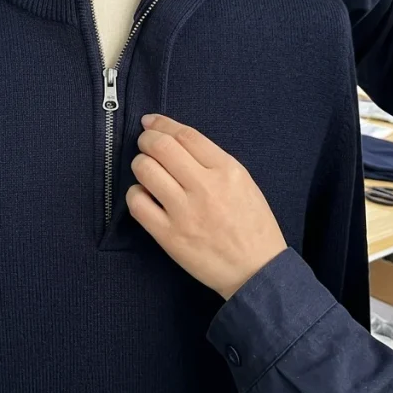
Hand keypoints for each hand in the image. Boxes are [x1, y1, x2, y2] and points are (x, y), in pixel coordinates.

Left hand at [127, 114, 287, 299]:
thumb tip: (177, 142)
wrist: (256, 271)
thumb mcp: (244, 183)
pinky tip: (144, 196)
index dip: (163, 123)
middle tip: (144, 143)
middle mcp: (205, 187)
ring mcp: (184, 212)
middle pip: (161, 147)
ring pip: (145, 170)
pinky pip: (137, 203)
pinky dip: (135, 194)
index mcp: (227, 170)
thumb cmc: (253, 227)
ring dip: (140, 164)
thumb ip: (213, 162)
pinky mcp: (169, 235)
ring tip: (146, 171)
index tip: (151, 122)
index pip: (186, 135)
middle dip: (146, 140)